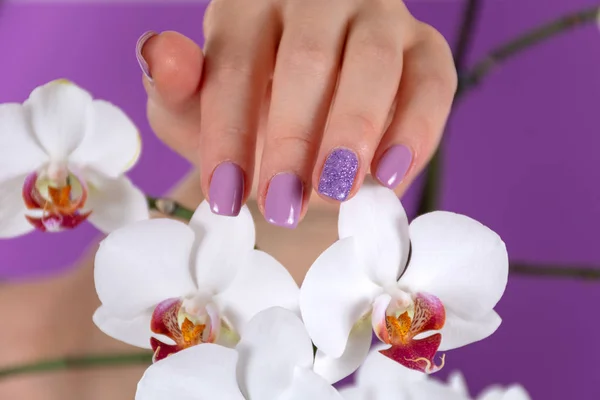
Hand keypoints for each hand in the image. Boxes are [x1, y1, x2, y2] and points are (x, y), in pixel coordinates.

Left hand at [138, 0, 456, 227]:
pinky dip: (414, 131)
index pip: (237, 62)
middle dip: (292, 139)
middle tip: (282, 204)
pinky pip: (431, 83)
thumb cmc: (249, 119)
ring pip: (372, 64)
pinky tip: (389, 175)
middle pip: (307, 58)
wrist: (309, 133)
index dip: (227, 132)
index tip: (224, 196)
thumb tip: (160, 54)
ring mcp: (379, 17)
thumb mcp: (198, 112)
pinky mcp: (425, 49)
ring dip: (352, 133)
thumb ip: (176, 88)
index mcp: (251, 4)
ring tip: (335, 192)